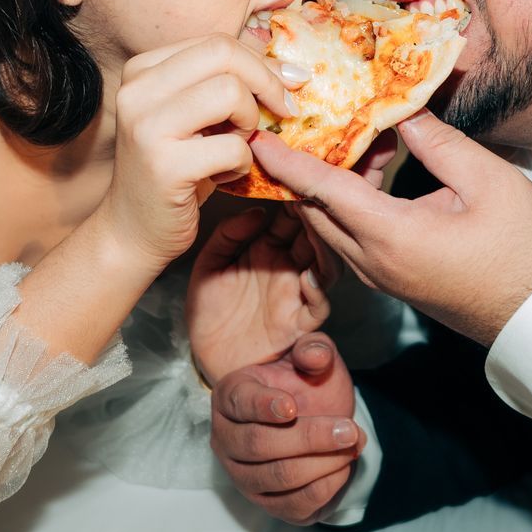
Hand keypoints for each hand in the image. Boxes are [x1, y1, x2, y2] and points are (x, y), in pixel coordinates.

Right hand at [95, 34, 303, 268]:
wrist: (132, 231)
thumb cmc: (174, 169)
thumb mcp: (193, 116)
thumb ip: (222, 82)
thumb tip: (287, 66)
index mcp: (142, 70)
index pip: (216, 42)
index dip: (260, 63)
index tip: (287, 87)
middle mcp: (137, 91)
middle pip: (223, 55)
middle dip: (264, 83)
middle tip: (280, 112)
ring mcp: (146, 127)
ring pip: (230, 93)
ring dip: (250, 124)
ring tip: (236, 146)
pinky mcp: (164, 166)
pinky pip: (233, 147)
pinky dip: (243, 164)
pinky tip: (224, 176)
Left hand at [187, 205, 337, 384]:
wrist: (207, 357)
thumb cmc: (209, 311)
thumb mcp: (208, 266)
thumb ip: (226, 237)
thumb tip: (257, 212)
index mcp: (267, 248)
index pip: (289, 216)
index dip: (294, 197)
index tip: (294, 174)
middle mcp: (287, 266)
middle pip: (312, 235)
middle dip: (316, 216)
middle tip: (313, 194)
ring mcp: (296, 292)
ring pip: (324, 264)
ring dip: (324, 247)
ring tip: (317, 230)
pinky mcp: (298, 322)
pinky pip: (318, 304)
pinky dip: (318, 289)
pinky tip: (308, 276)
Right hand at [211, 334, 363, 524]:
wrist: (317, 417)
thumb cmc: (307, 385)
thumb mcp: (313, 359)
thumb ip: (314, 350)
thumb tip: (317, 356)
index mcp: (230, 395)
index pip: (240, 403)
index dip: (264, 406)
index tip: (292, 407)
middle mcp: (226, 438)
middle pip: (259, 445)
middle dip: (310, 438)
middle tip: (349, 430)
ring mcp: (242, 475)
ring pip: (277, 477)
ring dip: (322, 464)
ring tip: (351, 446)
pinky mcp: (266, 503)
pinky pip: (293, 506)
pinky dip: (324, 489)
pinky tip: (343, 467)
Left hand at [249, 110, 531, 344]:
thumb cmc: (520, 249)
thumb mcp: (488, 182)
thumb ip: (438, 142)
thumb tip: (401, 110)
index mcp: (390, 236)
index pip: (321, 191)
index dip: (287, 161)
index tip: (257, 137)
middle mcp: (371, 261)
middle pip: (314, 208)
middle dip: (302, 163)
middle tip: (301, 119)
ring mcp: (379, 274)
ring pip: (331, 222)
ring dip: (331, 179)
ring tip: (356, 131)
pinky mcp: (391, 277)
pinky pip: (350, 234)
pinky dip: (348, 199)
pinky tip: (375, 166)